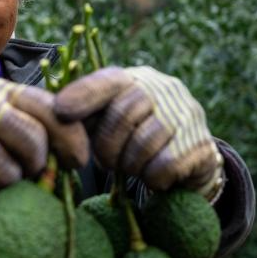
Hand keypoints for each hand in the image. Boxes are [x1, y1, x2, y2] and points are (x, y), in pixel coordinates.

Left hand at [54, 66, 223, 199]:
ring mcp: (187, 114)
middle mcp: (164, 89)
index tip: (60, 111)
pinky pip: (165, 165)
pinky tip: (155, 176)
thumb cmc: (135, 140)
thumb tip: (54, 115)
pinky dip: (153, 178)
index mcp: (135, 79)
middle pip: (123, 113)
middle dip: (107, 145)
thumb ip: (85, 117)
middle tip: (105, 163)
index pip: (107, 81)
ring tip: (131, 167)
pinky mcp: (202, 143)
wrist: (188, 162)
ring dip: (130, 165)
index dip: (82, 95)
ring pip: (144, 143)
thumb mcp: (109, 123)